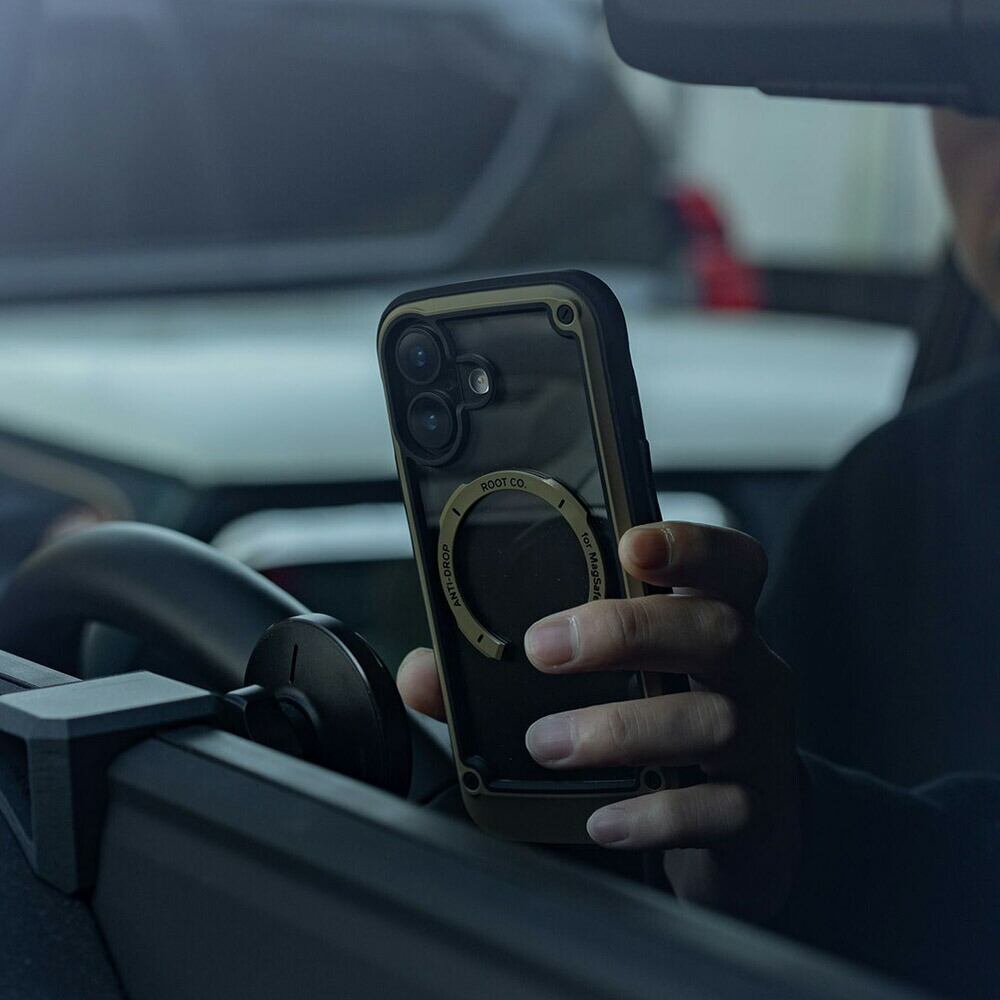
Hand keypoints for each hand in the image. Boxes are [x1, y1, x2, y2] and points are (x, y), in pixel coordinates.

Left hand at [397, 522, 800, 920]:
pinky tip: (604, 818)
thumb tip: (426, 675)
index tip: (631, 544)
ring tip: (548, 743)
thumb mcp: (607, 685)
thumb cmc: (664, 729)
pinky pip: (716, 809)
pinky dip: (653, 813)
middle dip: (628, 630)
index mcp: (708, 621)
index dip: (690, 546)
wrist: (741, 823)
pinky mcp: (755, 810)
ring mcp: (760, 740)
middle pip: (717, 629)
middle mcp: (748, 671)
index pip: (728, 562)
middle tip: (545, 647)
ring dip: (619, 728)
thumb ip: (509, 675)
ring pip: (711, 720)